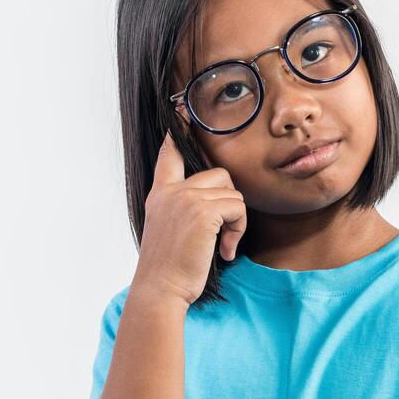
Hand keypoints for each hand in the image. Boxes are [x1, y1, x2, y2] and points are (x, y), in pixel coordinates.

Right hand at [132, 130, 247, 306]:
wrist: (160, 290)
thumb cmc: (168, 269)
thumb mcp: (168, 230)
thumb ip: (182, 208)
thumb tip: (214, 201)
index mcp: (160, 193)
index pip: (168, 153)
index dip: (177, 131)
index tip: (180, 108)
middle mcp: (171, 191)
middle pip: (218, 173)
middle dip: (229, 203)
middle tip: (222, 234)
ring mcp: (185, 198)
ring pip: (233, 193)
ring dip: (236, 223)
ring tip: (220, 246)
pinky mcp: (202, 211)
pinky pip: (237, 208)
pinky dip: (238, 231)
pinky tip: (224, 252)